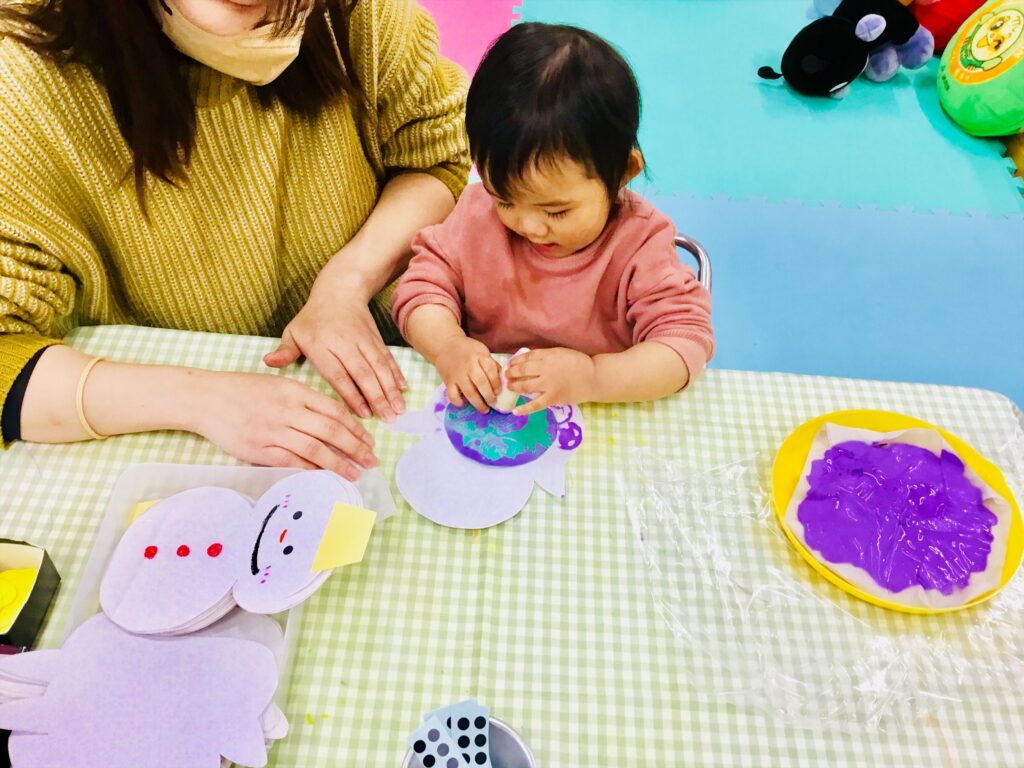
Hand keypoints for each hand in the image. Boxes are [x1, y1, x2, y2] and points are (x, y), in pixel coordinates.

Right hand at [191, 370, 377, 480]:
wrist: (203, 398)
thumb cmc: (241, 390)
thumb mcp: (276, 384)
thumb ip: (303, 400)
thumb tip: (332, 420)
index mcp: (294, 391)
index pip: (334, 410)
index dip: (355, 427)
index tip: (369, 440)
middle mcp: (286, 410)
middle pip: (330, 431)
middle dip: (355, 447)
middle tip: (371, 460)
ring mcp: (272, 430)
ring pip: (314, 449)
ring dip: (337, 463)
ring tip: (354, 473)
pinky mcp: (257, 449)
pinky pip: (290, 461)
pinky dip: (309, 470)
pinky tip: (324, 476)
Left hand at [264, 280, 406, 422]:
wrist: (340, 290)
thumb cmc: (313, 318)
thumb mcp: (294, 331)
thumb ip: (285, 351)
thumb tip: (268, 362)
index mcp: (322, 346)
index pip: (339, 375)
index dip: (352, 395)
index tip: (363, 414)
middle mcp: (346, 344)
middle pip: (364, 374)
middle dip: (378, 397)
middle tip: (388, 419)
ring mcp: (364, 341)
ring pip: (380, 367)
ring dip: (390, 389)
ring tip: (399, 409)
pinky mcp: (376, 339)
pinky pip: (388, 358)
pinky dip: (396, 374)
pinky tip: (403, 389)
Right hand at [434, 336, 501, 412]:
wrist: (445, 345)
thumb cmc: (467, 350)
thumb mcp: (482, 351)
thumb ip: (492, 364)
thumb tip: (503, 380)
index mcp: (479, 356)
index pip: (491, 370)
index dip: (496, 383)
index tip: (499, 392)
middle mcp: (469, 365)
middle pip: (481, 383)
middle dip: (489, 396)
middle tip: (493, 403)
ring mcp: (458, 374)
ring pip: (469, 392)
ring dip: (478, 403)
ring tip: (484, 409)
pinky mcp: (448, 381)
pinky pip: (453, 395)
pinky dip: (458, 402)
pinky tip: (464, 403)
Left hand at [505, 348, 595, 414]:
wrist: (594, 378)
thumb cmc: (578, 364)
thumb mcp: (561, 353)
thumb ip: (545, 356)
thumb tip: (527, 359)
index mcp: (548, 356)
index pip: (526, 357)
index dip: (516, 361)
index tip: (510, 363)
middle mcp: (546, 369)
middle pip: (522, 370)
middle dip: (511, 372)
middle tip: (506, 375)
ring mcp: (548, 385)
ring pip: (525, 386)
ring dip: (514, 386)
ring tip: (509, 386)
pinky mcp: (552, 398)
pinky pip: (535, 405)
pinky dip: (524, 409)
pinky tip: (515, 411)